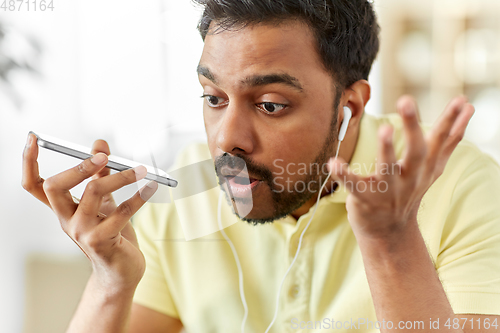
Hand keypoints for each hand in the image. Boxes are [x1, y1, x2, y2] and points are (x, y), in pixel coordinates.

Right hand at [22, 134, 157, 290]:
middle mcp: (67, 220)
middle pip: (55, 186)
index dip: (28, 162)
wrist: (120, 272)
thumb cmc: (111, 234)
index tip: (33, 139)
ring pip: (93, 192)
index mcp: (63, 209)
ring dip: (120, 177)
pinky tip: (151, 188)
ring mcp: (82, 232)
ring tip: (140, 170)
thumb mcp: (104, 202)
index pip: (34, 185)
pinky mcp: (103, 241)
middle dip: (79, 166)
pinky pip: (122, 211)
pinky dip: (139, 196)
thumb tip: (100, 144)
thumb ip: (101, 174)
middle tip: (104, 157)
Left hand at [328, 96, 474, 240]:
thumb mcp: (432, 168)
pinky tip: (333, 163)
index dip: (451, 121)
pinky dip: (343, 174)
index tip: (462, 101)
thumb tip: (470, 107)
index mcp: (425, 168)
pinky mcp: (365, 199)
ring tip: (384, 129)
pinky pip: (354, 185)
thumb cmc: (408, 191)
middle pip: (416, 152)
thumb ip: (447, 140)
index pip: (441, 141)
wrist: (390, 233)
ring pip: (388, 169)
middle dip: (413, 127)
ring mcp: (388, 190)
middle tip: (406, 100)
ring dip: (386, 149)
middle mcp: (410, 178)